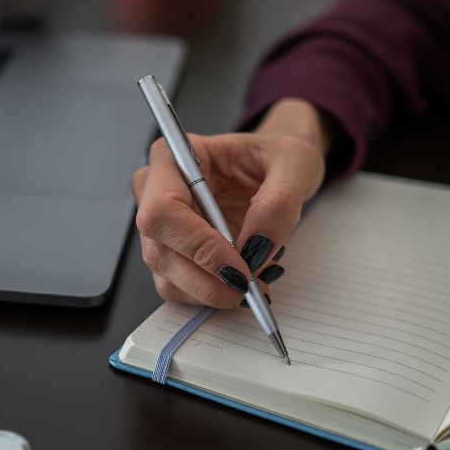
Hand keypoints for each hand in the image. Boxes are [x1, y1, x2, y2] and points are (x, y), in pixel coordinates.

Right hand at [130, 98, 327, 307]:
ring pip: (168, 278)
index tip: (238, 266)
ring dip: (213, 291)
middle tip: (251, 285)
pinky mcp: (173, 253)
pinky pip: (181, 289)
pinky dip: (214, 294)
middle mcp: (155, 191)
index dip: (197, 245)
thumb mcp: (294, 163)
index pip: (163, 210)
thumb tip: (257, 247)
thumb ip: (279, 202)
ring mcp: (161, 226)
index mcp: (174, 157)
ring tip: (255, 278)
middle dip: (207, 280)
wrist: (276, 167)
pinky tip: (243, 279)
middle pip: (159, 251)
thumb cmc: (275, 156)